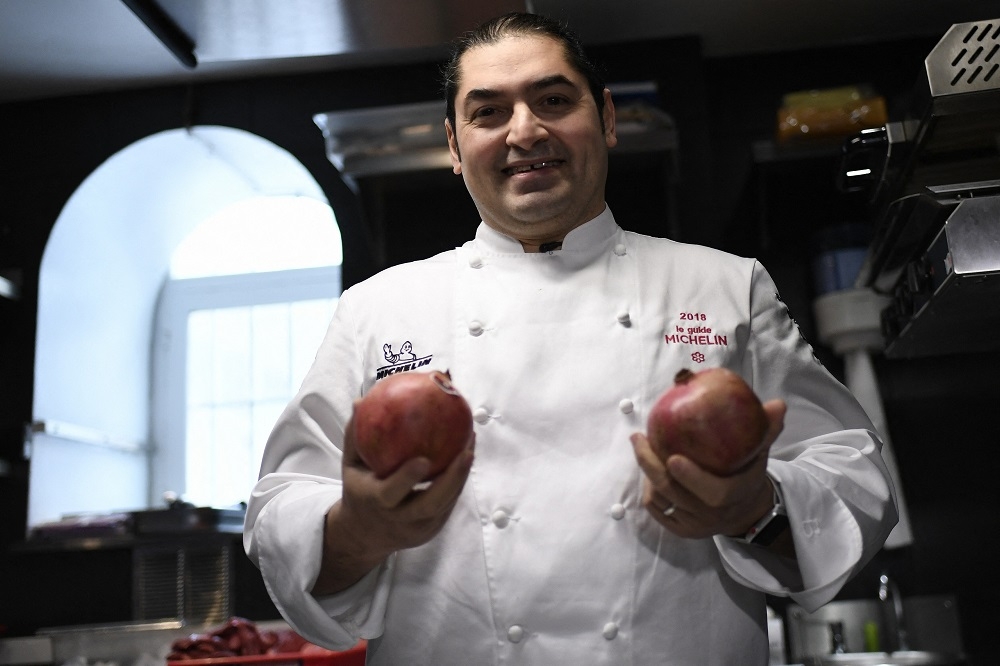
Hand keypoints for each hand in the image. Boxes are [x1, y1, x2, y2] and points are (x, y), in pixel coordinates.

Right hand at [312, 406, 474, 595]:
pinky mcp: (431, 530)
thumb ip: (354, 436)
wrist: (362, 536)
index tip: (424, 459)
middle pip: (430, 504)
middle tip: (467, 451)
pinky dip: (459, 480)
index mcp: (374, 503)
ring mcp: (417, 529)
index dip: (407, 478)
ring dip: (461, 476)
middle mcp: (398, 520)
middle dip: (452, 479)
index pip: (391, 493)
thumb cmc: (358, 489)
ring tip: (471, 444)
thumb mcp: (350, 465)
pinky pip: (449, 504)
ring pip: (445, 504)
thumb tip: (361, 401)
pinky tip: (466, 454)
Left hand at [631, 399, 785, 538]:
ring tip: (641, 445)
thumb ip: (767, 430)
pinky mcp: (679, 530)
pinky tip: (647, 468)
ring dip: (647, 472)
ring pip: (660, 499)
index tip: (673, 457)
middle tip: (639, 437)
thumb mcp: (760, 454)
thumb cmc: (747, 475)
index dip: (691, 478)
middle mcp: (711, 515)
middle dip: (650, 464)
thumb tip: (778, 403)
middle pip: (673, 492)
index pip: (712, 493)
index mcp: (732, 497)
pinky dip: (649, 489)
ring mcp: (694, 525)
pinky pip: (656, 508)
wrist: (744, 512)